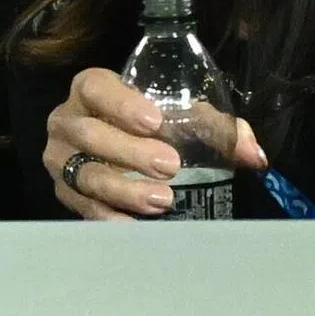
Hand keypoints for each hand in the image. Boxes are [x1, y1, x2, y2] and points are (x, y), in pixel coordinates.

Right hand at [44, 67, 268, 220]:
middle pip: (89, 134)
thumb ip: (216, 129)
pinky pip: (80, 205)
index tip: (155, 121)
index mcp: (90, 90)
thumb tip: (254, 155)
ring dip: (122, 189)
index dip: (121, 103)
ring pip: (84, 173)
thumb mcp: (180, 116)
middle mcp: (67, 120)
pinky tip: (133, 226)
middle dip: (129, 151)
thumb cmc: (152, 125)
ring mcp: (60, 157)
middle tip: (170, 165)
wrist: (117, 147)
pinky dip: (107, 217)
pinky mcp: (63, 190)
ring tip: (161, 200)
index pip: (96, 88)